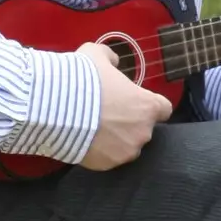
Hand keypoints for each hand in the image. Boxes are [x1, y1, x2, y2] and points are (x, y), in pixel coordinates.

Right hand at [78, 41, 172, 168]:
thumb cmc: (84, 79)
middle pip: (142, 128)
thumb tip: (113, 61)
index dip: (150, 105)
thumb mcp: (96, 55)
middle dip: (129, 122)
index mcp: (147, 106)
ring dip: (116, 139)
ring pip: (126, 146)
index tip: (136, 102)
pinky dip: (99, 151)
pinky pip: (107, 158)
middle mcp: (143, 132)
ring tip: (94, 128)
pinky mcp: (107, 165)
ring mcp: (125, 151)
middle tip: (107, 113)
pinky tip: (85, 139)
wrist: (57, 108)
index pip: (163, 109)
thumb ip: (110, 57)